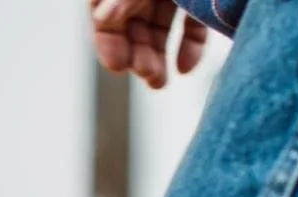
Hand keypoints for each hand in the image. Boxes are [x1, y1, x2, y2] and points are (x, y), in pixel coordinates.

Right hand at [91, 0, 207, 88]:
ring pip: (161, 27)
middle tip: (147, 75)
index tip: (117, 67)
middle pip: (133, 24)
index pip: (104, 12)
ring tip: (158, 82)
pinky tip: (185, 68)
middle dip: (137, 54)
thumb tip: (104, 16)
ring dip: (158, 57)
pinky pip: (193, 24)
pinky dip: (191, 46)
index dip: (108, 42)